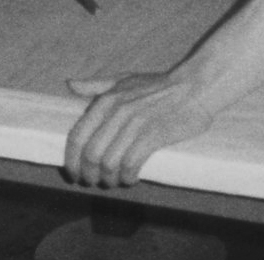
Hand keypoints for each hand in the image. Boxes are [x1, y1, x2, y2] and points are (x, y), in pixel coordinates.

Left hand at [63, 70, 215, 186]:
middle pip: (91, 155)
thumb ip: (96, 85)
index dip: (71, 160)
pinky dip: (127, 177)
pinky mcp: (153, 135)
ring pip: (109, 163)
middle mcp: (117, 112)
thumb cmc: (158, 85)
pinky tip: (131, 178)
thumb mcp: (123, 80)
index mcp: (106, 100)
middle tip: (94, 182)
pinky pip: (130, 164)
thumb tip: (70, 84)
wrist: (194, 87)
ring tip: (113, 182)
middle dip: (88, 175)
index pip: (77, 136)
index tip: (74, 173)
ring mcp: (135, 124)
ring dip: (108, 179)